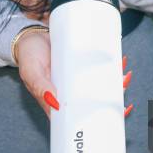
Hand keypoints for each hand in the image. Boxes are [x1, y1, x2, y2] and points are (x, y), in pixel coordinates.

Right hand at [15, 30, 134, 118]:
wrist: (29, 34)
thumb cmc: (28, 57)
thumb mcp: (32, 73)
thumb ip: (40, 88)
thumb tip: (55, 104)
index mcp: (60, 102)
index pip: (84, 116)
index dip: (103, 117)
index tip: (119, 114)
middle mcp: (71, 93)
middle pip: (96, 101)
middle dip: (114, 97)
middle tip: (124, 88)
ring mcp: (77, 79)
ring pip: (100, 85)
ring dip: (115, 81)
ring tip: (125, 74)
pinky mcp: (81, 64)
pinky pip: (98, 68)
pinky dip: (110, 66)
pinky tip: (119, 61)